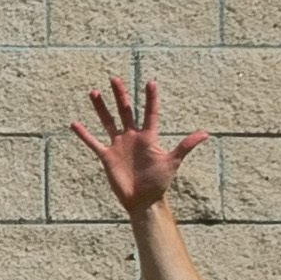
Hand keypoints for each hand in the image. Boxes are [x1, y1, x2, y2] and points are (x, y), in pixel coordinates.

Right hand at [73, 73, 198, 214]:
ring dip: (101, 108)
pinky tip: (74, 124)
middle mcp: (132, 137)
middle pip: (125, 111)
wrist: (143, 200)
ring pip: (108, 122)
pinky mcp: (107, 156)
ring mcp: (118, 145)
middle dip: (120, 95)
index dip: (150, 98)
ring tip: (94, 92)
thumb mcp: (173, 162)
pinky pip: (93, 143)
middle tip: (114, 79)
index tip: (150, 82)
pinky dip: (84, 134)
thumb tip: (206, 134)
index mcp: (148, 137)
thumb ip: (186, 146)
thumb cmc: (159, 182)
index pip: (149, 113)